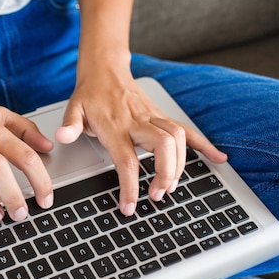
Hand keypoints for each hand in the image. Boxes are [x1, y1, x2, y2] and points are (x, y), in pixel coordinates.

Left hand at [56, 68, 226, 215]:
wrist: (106, 71)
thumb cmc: (90, 95)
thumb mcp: (73, 109)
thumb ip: (69, 125)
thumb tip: (61, 137)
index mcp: (115, 127)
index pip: (127, 160)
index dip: (129, 186)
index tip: (129, 207)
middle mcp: (138, 122)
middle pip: (162, 147)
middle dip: (164, 173)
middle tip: (157, 195)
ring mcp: (153, 118)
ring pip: (177, 138)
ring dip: (180, 165)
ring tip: (171, 187)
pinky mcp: (162, 116)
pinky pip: (187, 129)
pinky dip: (204, 145)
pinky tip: (217, 159)